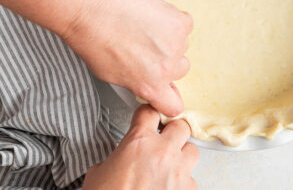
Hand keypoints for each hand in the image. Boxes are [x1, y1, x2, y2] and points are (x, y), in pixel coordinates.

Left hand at [62, 0, 192, 116]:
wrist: (91, 7)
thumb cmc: (93, 39)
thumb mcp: (110, 74)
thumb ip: (135, 81)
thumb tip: (145, 79)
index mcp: (150, 86)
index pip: (174, 105)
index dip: (169, 94)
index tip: (165, 87)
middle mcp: (167, 67)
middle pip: (180, 69)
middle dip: (167, 60)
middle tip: (148, 47)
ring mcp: (176, 43)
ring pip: (182, 44)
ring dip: (169, 37)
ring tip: (145, 27)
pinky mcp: (179, 21)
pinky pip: (185, 23)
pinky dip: (172, 18)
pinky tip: (153, 15)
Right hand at [83, 105, 198, 189]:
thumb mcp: (99, 172)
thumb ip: (117, 156)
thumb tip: (120, 160)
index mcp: (139, 142)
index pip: (150, 111)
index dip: (147, 115)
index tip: (147, 118)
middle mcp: (162, 152)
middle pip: (180, 126)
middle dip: (172, 132)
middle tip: (163, 140)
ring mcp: (178, 172)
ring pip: (193, 151)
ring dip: (182, 155)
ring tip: (169, 165)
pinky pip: (192, 180)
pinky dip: (183, 183)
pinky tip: (170, 188)